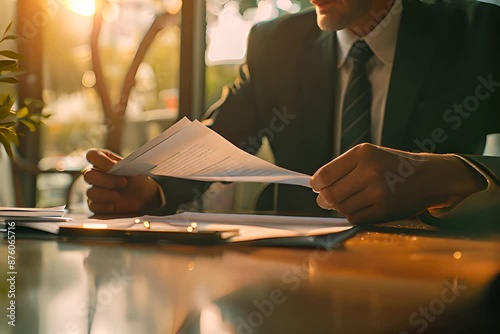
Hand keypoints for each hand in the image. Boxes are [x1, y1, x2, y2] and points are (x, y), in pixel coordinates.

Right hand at [83, 149, 162, 214]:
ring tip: (119, 196)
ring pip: (90, 192)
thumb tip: (116, 167)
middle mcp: (95, 173)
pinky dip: (104, 206)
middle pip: (88, 175)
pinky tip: (113, 205)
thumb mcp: (134, 169)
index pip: (92, 155)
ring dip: (106, 194)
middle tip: (124, 182)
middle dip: (106, 180)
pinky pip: (93, 206)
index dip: (99, 160)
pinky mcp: (95, 204)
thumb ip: (124, 165)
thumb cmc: (136, 179)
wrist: (143, 195)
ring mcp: (94, 189)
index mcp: (103, 160)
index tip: (113, 167)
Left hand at [310, 143, 486, 223]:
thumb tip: (316, 186)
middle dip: (324, 199)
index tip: (315, 186)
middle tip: (324, 199)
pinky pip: (355, 218)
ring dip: (339, 208)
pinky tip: (360, 207)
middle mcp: (370, 171)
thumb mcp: (369, 155)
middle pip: (330, 194)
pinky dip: (352, 215)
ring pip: (341, 208)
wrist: (428, 177)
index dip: (316, 183)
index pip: (326, 174)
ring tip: (347, 201)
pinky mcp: (384, 210)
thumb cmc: (393, 166)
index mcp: (363, 154)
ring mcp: (378, 192)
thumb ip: (343, 168)